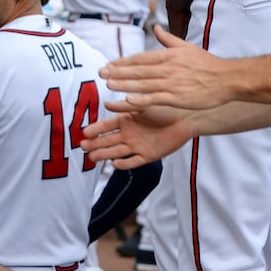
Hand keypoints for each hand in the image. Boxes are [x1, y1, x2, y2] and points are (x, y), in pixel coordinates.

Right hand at [81, 105, 195, 168]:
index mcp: (127, 120)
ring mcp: (138, 146)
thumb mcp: (144, 106)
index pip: (107, 125)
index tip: (84, 133)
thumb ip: (125, 107)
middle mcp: (130, 134)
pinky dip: (125, 164)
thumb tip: (106, 105)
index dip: (96, 129)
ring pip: (117, 151)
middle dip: (95, 144)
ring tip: (91, 157)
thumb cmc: (166, 108)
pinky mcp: (148, 156)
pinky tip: (114, 164)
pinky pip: (134, 162)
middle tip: (83, 147)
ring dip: (104, 154)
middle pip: (109, 140)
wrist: (187, 119)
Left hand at [99, 26, 236, 110]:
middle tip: (100, 73)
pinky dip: (141, 99)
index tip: (108, 65)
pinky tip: (128, 100)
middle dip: (117, 72)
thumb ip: (168, 39)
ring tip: (108, 84)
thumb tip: (155, 26)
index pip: (140, 58)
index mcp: (169, 55)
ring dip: (124, 84)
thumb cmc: (207, 64)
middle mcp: (168, 68)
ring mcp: (172, 83)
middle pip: (137, 70)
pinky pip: (155, 98)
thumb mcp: (187, 47)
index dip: (122, 62)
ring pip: (143, 83)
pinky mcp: (178, 98)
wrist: (228, 79)